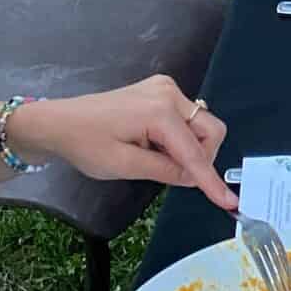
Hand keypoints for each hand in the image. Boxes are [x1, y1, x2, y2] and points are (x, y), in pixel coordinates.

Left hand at [13, 76, 233, 210]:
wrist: (61, 122)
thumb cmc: (86, 144)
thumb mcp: (123, 166)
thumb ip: (164, 171)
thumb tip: (194, 177)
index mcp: (159, 112)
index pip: (195, 153)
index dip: (211, 181)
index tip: (229, 202)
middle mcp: (168, 93)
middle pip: (210, 130)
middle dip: (202, 158)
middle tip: (173, 175)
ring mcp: (166, 88)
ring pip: (202, 124)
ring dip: (189, 148)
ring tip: (155, 157)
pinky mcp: (161, 90)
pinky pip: (187, 117)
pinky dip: (180, 137)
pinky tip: (155, 145)